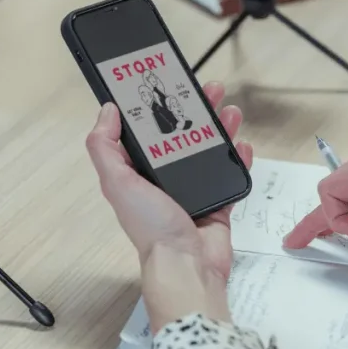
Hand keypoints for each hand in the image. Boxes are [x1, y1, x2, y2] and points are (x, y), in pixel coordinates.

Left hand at [86, 82, 253, 330]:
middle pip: (181, 135)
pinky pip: (230, 176)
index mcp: (137, 173)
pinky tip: (242, 145)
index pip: (146, 131)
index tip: (166, 84)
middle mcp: (164, 180)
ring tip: (229, 111)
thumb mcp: (118, 182)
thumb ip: (105, 147)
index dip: (156, 106)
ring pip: (208, 151)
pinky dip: (238, 160)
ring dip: (220, 129)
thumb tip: (106, 111)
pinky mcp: (217, 204)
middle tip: (207, 91)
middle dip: (195, 110)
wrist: (188, 264)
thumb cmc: (152, 230)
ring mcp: (193, 191)